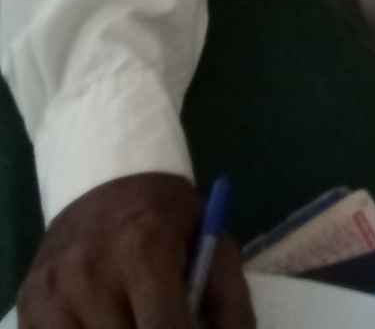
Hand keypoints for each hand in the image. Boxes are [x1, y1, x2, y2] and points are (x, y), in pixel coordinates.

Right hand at [16, 171, 256, 328]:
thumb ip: (228, 298)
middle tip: (165, 321)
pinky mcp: (29, 306)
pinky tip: (108, 321)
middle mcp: (90, 271)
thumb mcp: (209, 239)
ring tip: (137, 317)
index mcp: (143, 248)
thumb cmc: (164, 214)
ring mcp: (54, 292)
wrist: (101, 177)